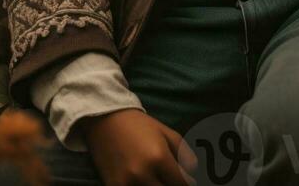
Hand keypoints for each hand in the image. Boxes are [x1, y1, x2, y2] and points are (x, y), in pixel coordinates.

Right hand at [79, 108, 197, 185]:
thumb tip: (193, 175)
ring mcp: (127, 183)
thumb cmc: (139, 126)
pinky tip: (144, 183)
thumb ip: (184, 154)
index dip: (187, 184)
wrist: (105, 120)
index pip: (182, 184)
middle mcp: (143, 173)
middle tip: (169, 179)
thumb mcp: (166, 133)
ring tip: (157, 179)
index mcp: (159, 158)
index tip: (185, 182)